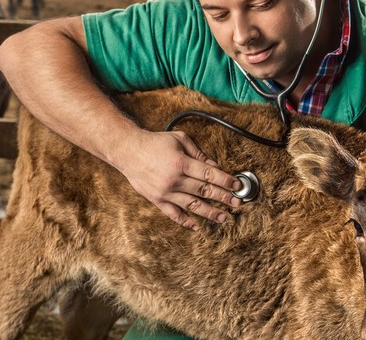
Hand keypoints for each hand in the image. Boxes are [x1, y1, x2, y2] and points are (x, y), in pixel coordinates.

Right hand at [118, 130, 242, 230]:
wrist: (128, 151)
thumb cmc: (155, 142)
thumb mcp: (179, 139)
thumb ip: (198, 153)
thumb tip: (214, 165)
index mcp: (181, 163)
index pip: (209, 174)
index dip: (225, 180)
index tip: (237, 185)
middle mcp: (174, 180)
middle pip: (204, 191)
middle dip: (223, 197)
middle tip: (237, 202)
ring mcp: (165, 192)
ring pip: (192, 205)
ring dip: (210, 212)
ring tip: (223, 218)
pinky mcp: (157, 200)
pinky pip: (173, 214)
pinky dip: (185, 221)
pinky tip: (197, 226)